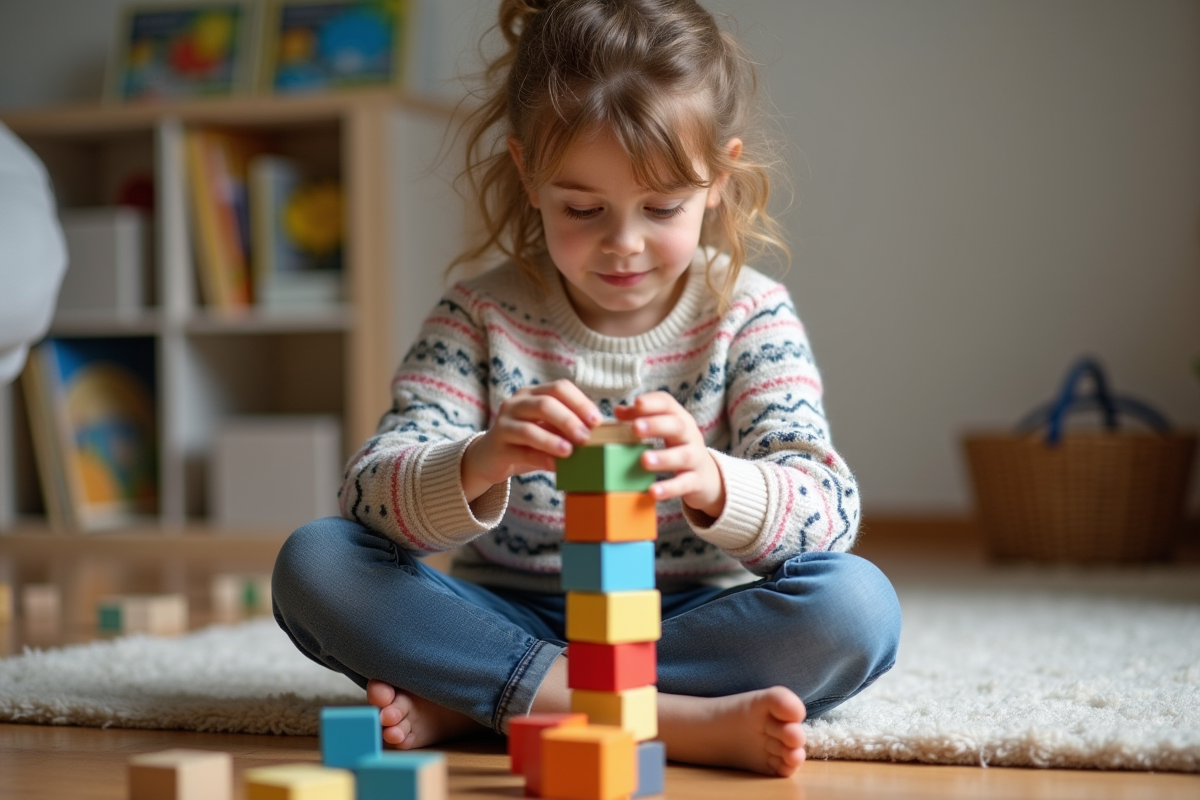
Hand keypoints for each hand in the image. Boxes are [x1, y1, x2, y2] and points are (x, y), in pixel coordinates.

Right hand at [462, 380, 600, 502]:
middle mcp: (517, 403)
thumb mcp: (548, 429)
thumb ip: (567, 428)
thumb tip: (599, 434)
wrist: (490, 457)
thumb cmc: (528, 442)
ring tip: (570, 452)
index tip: (597, 421)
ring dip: (553, 440)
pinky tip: (555, 467)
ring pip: (529, 428)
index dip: (580, 402)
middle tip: (586, 438)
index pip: (559, 388)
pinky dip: (540, 459)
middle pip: (545, 404)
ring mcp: (504, 423)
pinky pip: (521, 451)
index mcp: (533, 393)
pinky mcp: (497, 445)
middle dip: (569, 420)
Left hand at [614, 392, 725, 518]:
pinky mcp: (696, 481)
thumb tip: (618, 411)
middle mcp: (690, 436)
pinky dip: (669, 488)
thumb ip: (641, 418)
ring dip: (663, 457)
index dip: (653, 403)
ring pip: (683, 456)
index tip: (637, 403)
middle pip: (677, 426)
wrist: (708, 477)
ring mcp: (695, 458)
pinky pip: (684, 484)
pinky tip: (653, 491)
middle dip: (656, 425)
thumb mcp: (665, 430)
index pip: (668, 404)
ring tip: (644, 460)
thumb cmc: (679, 447)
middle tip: (636, 428)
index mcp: (679, 419)